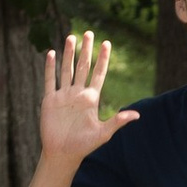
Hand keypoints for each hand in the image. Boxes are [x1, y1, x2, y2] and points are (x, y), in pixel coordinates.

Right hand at [40, 29, 133, 165]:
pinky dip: (50, 67)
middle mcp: (78, 94)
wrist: (63, 153)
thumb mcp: (103, 133)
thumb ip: (117, 121)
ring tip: (71, 37)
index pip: (99, 74)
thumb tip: (137, 115)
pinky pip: (50, 80)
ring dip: (68, 54)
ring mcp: (63, 95)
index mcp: (91, 99)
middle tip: (89, 33)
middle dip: (86, 50)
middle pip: (83, 66)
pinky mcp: (50, 100)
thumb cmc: (84, 145)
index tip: (107, 43)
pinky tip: (52, 54)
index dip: (103, 59)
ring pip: (67, 69)